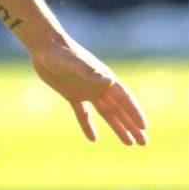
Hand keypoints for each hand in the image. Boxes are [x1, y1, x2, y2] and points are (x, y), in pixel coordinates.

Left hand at [30, 38, 148, 145]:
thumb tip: (110, 81)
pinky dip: (88, 125)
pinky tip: (93, 139)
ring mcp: (86, 91)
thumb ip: (91, 73)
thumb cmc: (60, 53)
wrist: (44, 46)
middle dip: (132, 125)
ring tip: (129, 142)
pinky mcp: (71, 94)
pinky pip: (83, 113)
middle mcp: (98, 86)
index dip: (135, 113)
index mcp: (103, 79)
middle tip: (144, 142)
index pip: (124, 99)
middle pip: (119, 110)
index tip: (144, 127)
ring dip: (117, 127)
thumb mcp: (75, 64)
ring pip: (106, 113)